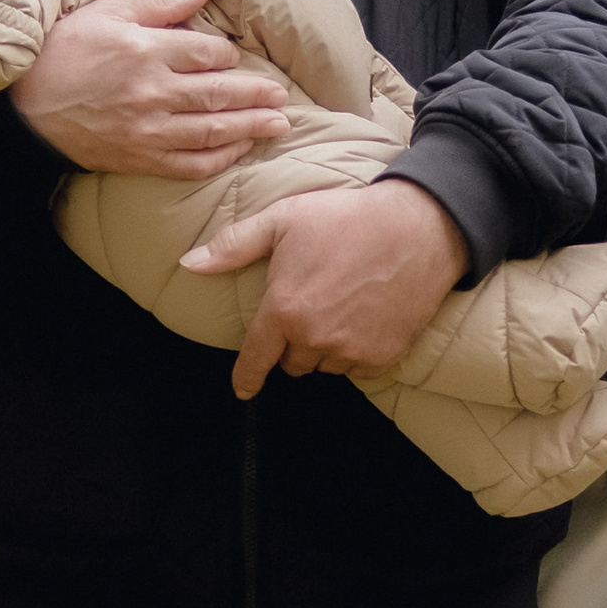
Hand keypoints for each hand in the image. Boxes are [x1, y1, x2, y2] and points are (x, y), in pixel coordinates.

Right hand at [8, 0, 291, 179]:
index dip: (226, 55)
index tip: (234, 57)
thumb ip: (159, 3)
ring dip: (250, 128)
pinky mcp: (139, 158)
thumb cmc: (64, 50)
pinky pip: (188, 163)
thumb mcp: (107, 13)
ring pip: (212, 131)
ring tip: (279, 125)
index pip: (206, 53)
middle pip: (219, 93)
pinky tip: (239, 151)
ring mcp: (147, 129)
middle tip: (282, 96)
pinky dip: (218, 159)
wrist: (24, 105)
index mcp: (146, 50)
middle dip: (256, 95)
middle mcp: (152, 91)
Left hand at [183, 181, 466, 395]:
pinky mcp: (383, 355)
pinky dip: (357, 351)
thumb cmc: (346, 218)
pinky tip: (365, 318)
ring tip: (342, 307)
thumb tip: (188, 263)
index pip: (256, 359)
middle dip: (295, 342)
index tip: (243, 388)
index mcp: (285, 310)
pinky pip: (358, 367)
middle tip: (313, 305)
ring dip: (326, 347)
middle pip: (293, 363)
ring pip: (326, 365)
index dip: (246, 377)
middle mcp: (315, 338)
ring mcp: (351, 350)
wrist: (418, 227)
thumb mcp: (283, 220)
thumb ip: (233, 246)